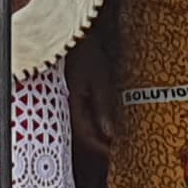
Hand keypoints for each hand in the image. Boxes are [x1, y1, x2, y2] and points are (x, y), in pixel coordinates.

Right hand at [63, 26, 119, 156]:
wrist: (75, 34)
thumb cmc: (87, 53)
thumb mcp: (99, 79)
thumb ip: (103, 107)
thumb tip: (110, 134)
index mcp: (73, 104)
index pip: (86, 135)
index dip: (101, 148)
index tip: (117, 154)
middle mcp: (68, 105)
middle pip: (84, 133)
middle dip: (101, 143)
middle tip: (119, 149)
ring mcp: (69, 99)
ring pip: (83, 124)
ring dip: (98, 132)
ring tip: (116, 136)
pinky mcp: (73, 93)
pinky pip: (84, 113)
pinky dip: (95, 120)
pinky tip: (106, 119)